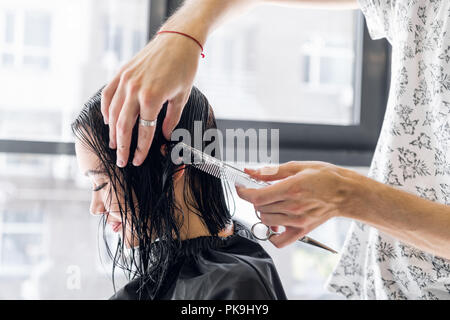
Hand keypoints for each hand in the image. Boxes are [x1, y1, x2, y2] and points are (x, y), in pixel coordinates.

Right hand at [101, 33, 201, 166]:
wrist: (177, 40)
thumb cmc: (184, 67)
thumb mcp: (182, 96)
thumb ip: (171, 119)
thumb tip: (164, 136)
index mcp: (152, 98)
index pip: (144, 131)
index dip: (141, 149)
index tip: (138, 160)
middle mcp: (134, 90)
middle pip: (123, 126)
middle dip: (122, 146)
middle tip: (121, 161)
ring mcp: (125, 80)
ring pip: (113, 112)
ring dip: (112, 131)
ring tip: (114, 145)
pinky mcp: (121, 73)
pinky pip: (108, 95)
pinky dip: (106, 109)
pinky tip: (108, 120)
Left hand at [236, 161, 355, 247]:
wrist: (346, 193)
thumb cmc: (325, 177)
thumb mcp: (297, 167)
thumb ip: (270, 171)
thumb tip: (250, 171)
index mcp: (291, 189)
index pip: (257, 196)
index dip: (244, 192)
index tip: (241, 187)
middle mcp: (293, 207)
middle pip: (259, 208)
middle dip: (256, 198)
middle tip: (263, 190)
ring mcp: (297, 221)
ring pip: (266, 221)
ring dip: (263, 211)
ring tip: (272, 203)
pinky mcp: (302, 231)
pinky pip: (279, 242)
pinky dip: (272, 234)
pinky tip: (275, 223)